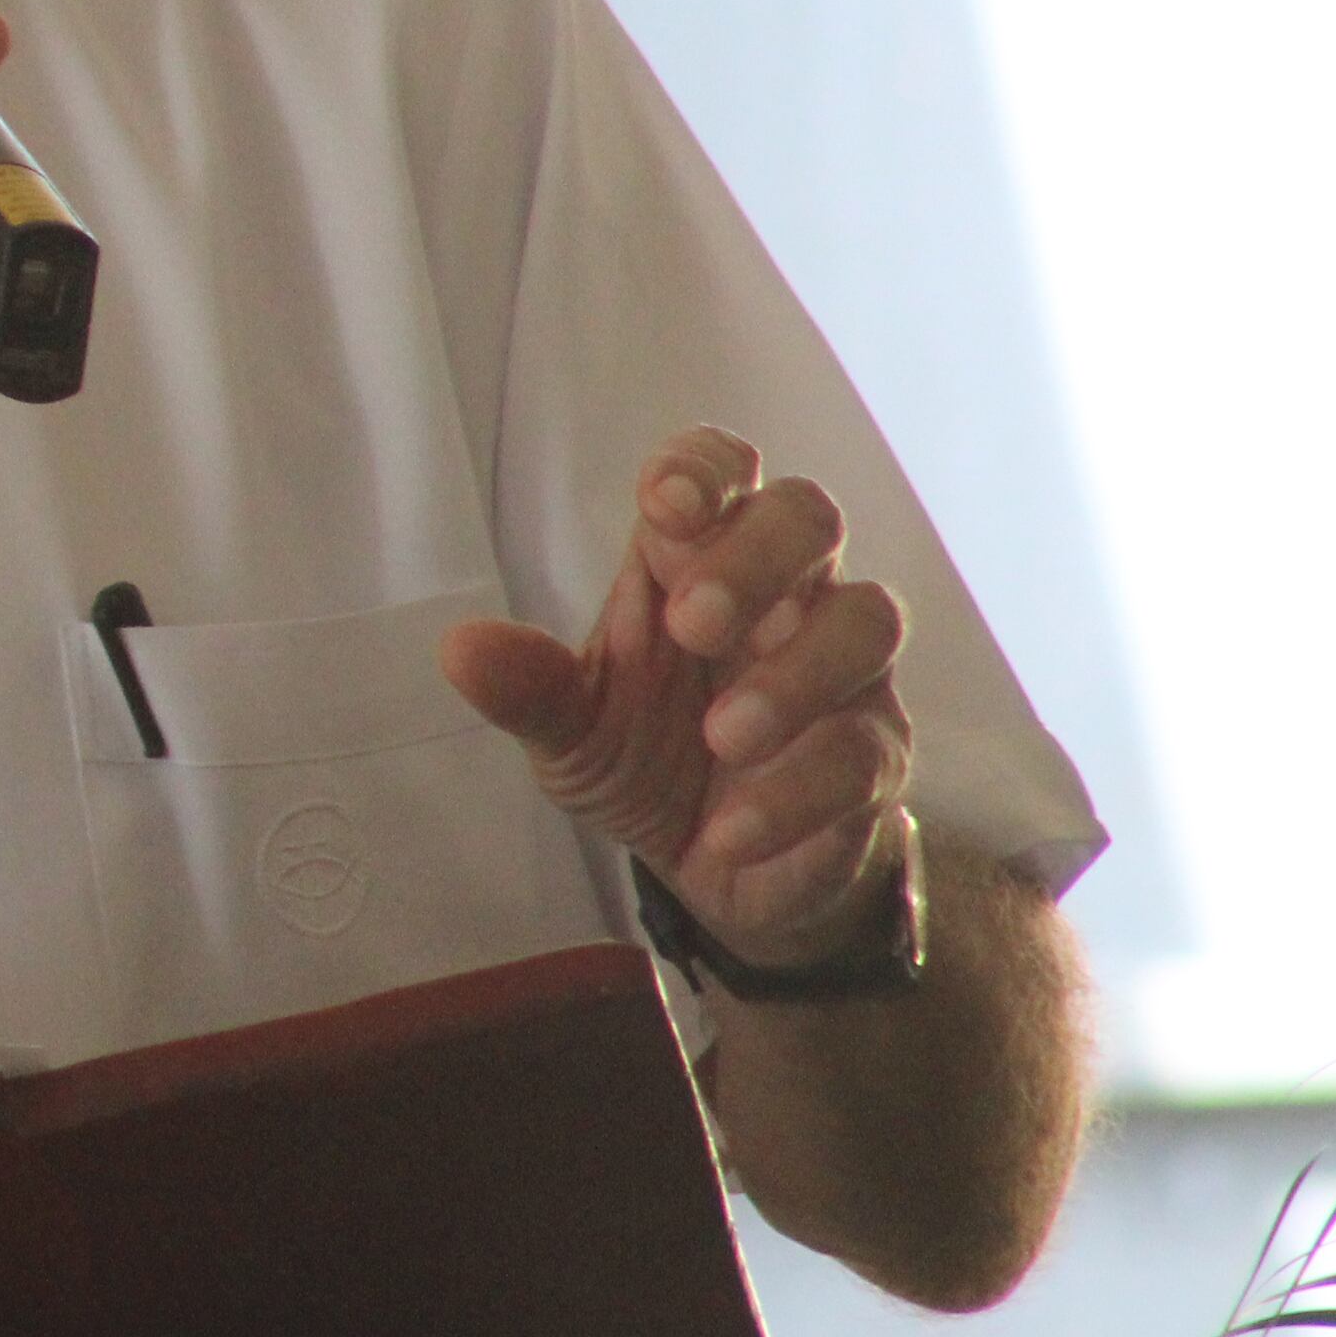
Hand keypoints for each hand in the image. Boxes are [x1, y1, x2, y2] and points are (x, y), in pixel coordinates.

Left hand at [439, 429, 917, 971]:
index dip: (703, 468)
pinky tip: (730, 830)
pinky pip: (862, 752)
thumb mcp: (571, 729)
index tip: (663, 502)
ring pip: (865, 620)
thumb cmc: (647, 756)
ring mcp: (844, 672)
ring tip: (721, 736)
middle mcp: (785, 597)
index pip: (721, 470)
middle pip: (809, 518)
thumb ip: (530, 687)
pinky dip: (794, 793)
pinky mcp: (874, 757)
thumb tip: (460, 650)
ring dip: (794, 675)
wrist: (722, 868)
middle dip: (756, 556)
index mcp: (698, 561)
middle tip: (692, 623)